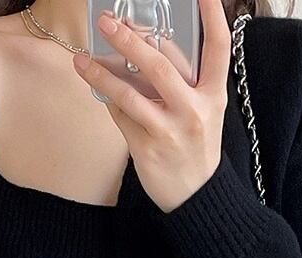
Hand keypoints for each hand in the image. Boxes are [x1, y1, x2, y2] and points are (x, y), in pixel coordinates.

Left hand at [71, 0, 231, 212]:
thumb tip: (146, 49)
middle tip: (107, 22)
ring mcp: (170, 131)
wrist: (195, 195)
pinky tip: (97, 88)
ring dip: (101, 74)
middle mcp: (194, 111)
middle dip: (130, 41)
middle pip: (160, 66)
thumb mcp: (204, 112)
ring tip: (82, 59)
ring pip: (130, 94)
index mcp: (214, 96)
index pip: (219, 48)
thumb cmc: (196, 146)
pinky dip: (108, 101)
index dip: (213, 17)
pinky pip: (121, 117)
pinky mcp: (147, 149)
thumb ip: (185, 83)